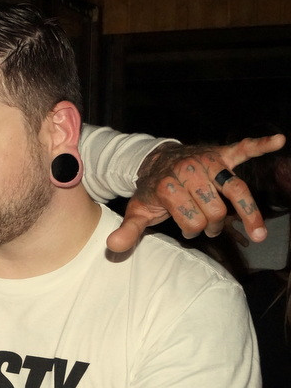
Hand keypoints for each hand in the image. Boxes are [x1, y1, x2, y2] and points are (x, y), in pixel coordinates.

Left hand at [106, 134, 285, 251]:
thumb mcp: (138, 211)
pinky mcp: (221, 154)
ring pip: (235, 188)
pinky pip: (243, 148)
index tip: (189, 230)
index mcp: (167, 187)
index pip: (191, 220)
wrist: (155, 162)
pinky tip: (279, 140)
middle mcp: (188, 172)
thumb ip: (129, 230)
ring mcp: (207, 162)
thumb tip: (112, 246)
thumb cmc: (151, 191)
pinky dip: (261, 144)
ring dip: (247, 212)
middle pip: (214, 209)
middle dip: (212, 224)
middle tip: (209, 227)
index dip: (191, 230)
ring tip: (258, 234)